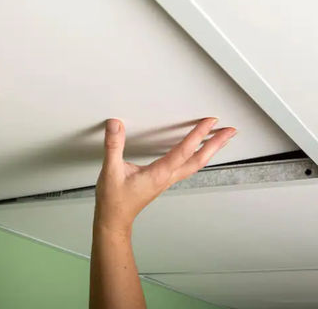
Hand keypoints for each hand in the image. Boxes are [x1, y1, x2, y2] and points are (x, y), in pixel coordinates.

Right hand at [94, 118, 236, 233]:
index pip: (183, 151)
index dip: (198, 134)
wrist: (115, 219)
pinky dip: (198, 157)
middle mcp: (167, 177)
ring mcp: (167, 180)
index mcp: (159, 173)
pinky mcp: (164, 181)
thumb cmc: (115, 200)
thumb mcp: (110, 170)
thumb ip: (113, 146)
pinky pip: (187, 167)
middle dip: (216, 144)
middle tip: (231, 131)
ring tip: (221, 139)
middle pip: (199, 160)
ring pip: (195, 164)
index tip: (210, 122)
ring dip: (210, 151)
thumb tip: (116, 125)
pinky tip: (198, 153)